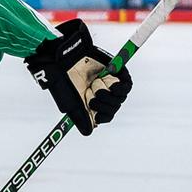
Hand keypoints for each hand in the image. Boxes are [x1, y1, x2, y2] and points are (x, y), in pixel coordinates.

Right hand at [24, 19, 131, 134]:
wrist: (66, 59)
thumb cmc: (64, 82)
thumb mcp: (71, 104)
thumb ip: (81, 118)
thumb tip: (89, 132)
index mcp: (91, 104)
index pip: (104, 117)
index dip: (101, 116)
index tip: (92, 111)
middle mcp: (102, 96)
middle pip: (113, 109)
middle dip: (100, 103)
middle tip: (88, 92)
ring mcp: (111, 85)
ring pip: (119, 99)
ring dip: (105, 93)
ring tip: (94, 83)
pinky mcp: (118, 74)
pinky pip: (126, 86)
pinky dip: (115, 85)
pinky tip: (105, 78)